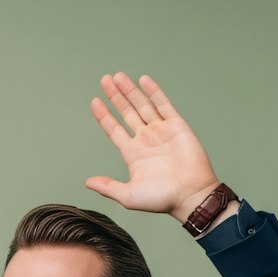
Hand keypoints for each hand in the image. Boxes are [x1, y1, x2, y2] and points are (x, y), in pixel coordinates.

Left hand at [85, 74, 226, 226]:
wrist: (189, 195)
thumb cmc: (161, 199)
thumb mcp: (128, 195)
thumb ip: (108, 187)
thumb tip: (87, 182)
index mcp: (133, 154)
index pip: (114, 130)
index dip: (104, 116)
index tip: (94, 102)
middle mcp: (145, 139)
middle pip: (127, 112)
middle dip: (115, 96)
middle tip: (104, 80)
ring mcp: (161, 131)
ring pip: (142, 105)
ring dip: (130, 91)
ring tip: (117, 76)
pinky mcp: (176, 125)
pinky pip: (163, 104)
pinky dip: (153, 92)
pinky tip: (143, 80)